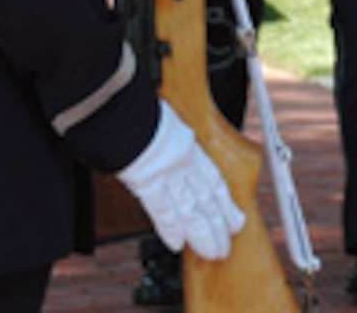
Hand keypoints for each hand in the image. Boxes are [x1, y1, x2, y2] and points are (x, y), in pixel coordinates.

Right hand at [116, 102, 245, 259]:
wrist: (123, 105)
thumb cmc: (136, 110)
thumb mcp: (161, 121)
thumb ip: (165, 137)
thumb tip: (159, 140)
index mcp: (186, 146)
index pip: (211, 179)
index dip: (223, 200)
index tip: (233, 216)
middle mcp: (182, 162)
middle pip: (207, 197)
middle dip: (219, 223)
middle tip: (228, 242)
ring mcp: (167, 173)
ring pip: (192, 208)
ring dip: (204, 232)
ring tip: (215, 251)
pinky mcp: (148, 181)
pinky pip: (162, 209)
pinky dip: (170, 227)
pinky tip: (178, 244)